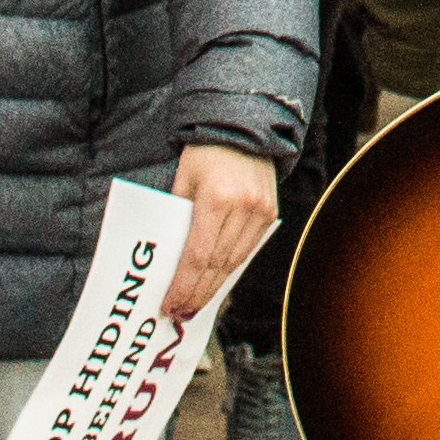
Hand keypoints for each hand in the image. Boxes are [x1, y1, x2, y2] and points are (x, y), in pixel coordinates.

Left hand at [164, 142, 280, 320]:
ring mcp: (260, 211)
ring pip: (234, 262)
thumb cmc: (204, 151)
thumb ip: (178, 217)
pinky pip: (247, 250)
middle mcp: (242, 207)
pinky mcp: (270, 212)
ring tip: (195, 304)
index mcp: (215, 198)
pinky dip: (230, 268)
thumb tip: (169, 260)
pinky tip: (216, 281)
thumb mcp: (182, 180)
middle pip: (216, 265)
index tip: (170, 305)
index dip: (183, 286)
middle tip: (180, 313)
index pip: (197, 255)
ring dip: (213, 287)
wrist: (243, 126)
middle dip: (196, 293)